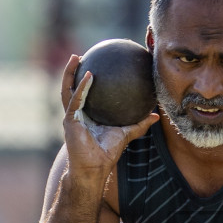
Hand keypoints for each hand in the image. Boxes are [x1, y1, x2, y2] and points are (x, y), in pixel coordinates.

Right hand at [61, 55, 158, 176]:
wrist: (95, 167)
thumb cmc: (107, 153)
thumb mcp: (126, 134)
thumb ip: (139, 124)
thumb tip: (156, 115)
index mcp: (85, 114)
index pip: (83, 93)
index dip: (85, 79)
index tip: (93, 63)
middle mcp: (75, 113)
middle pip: (71, 87)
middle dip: (73, 70)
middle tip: (80, 55)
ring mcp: (71, 116)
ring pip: (67, 89)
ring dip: (69, 72)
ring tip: (76, 57)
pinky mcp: (70, 120)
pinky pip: (76, 100)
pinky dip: (81, 87)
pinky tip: (88, 75)